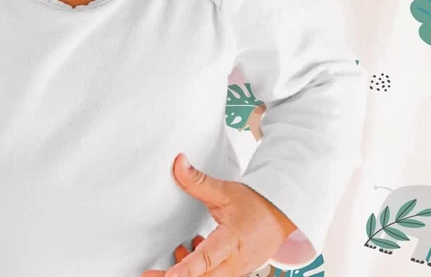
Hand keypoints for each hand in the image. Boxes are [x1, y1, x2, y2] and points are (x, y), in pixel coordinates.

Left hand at [141, 153, 296, 276]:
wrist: (281, 214)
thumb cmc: (256, 204)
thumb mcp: (225, 191)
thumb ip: (198, 181)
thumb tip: (179, 164)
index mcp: (231, 242)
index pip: (206, 259)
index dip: (186, 269)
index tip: (169, 276)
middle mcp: (234, 262)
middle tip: (149, 276)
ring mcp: (235, 269)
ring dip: (187, 274)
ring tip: (162, 270)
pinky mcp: (235, 270)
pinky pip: (213, 275)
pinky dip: (197, 270)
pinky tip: (188, 252)